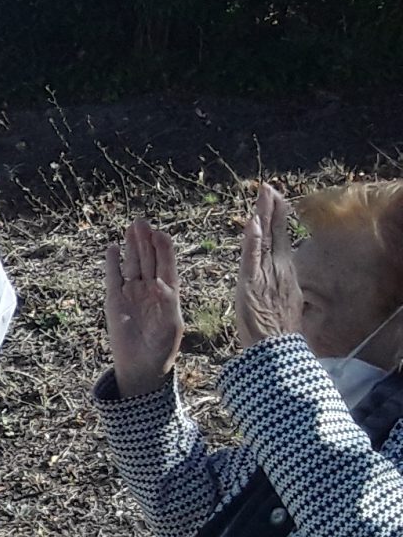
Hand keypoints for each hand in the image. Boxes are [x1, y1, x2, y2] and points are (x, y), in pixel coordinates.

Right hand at [105, 220, 185, 398]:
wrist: (141, 366)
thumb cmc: (162, 348)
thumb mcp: (171, 326)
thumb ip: (168, 303)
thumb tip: (162, 283)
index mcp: (168, 293)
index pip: (166, 264)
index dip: (163, 248)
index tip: (160, 233)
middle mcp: (149, 289)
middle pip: (148, 259)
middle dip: (145, 240)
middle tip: (141, 221)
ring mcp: (131, 293)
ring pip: (131, 264)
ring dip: (131, 246)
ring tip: (130, 228)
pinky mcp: (114, 301)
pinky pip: (113, 278)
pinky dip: (112, 264)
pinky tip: (112, 249)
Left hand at [236, 184, 303, 348]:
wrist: (275, 349)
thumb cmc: (276, 332)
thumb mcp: (281, 303)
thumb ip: (280, 288)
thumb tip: (283, 282)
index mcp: (284, 274)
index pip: (281, 241)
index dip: (278, 221)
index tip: (278, 201)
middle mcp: (278, 270)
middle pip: (276, 234)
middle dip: (273, 210)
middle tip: (269, 187)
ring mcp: (266, 275)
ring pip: (265, 240)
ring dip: (264, 215)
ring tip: (264, 193)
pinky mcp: (252, 283)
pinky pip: (252, 257)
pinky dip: (253, 240)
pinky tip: (253, 222)